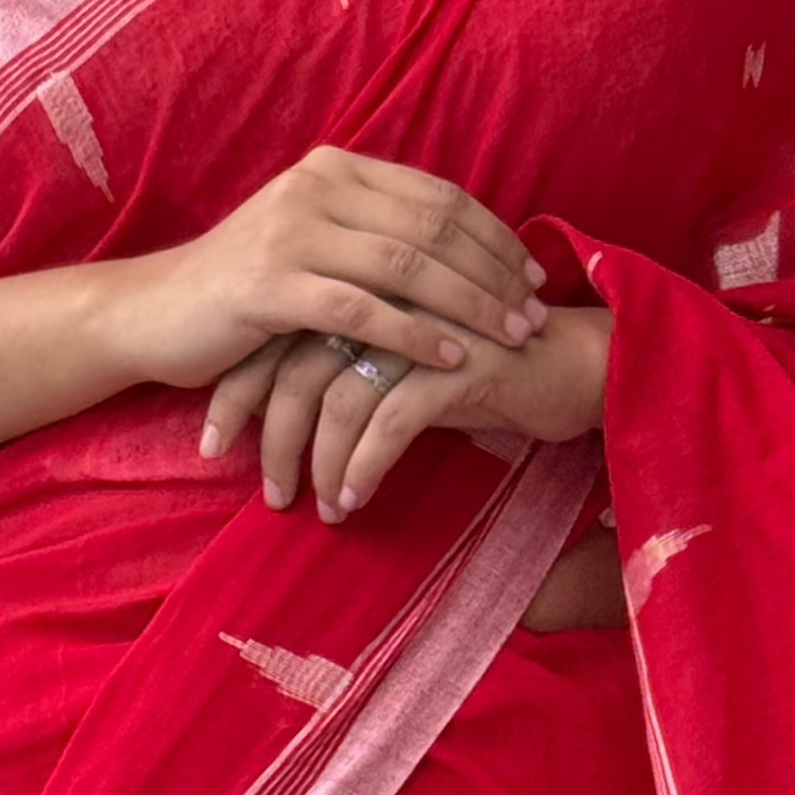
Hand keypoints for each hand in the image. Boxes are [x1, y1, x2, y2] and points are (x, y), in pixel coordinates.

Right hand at [102, 148, 548, 394]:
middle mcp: (316, 188)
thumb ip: (372, 236)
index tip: (532, 278)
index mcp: (334, 170)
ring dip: (470, 304)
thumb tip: (453, 255)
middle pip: (433, 225)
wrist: (155, 314)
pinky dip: (417, 335)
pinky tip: (454, 358)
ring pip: (407, 265)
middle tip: (535, 317)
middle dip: (493, 273)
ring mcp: (291, 233)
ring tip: (511, 338)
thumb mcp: (312, 245)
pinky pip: (363, 311)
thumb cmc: (244, 291)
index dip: (493, 237)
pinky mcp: (271, 287)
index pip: (437, 195)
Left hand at [202, 305, 612, 521]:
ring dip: (317, 461)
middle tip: (265, 491)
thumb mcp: (413, 364)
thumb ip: (357, 368)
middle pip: (294, 362)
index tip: (212, 442)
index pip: (277, 333)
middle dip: (268, 433)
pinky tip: (353, 498)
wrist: (582, 365)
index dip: (241, 387)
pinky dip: (364, 464)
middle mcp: (383, 298)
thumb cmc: (494, 369)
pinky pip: (390, 420)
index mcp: (363, 286)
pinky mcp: (457, 365)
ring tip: (315, 508)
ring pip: (337, 397)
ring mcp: (419, 328)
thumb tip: (296, 412)